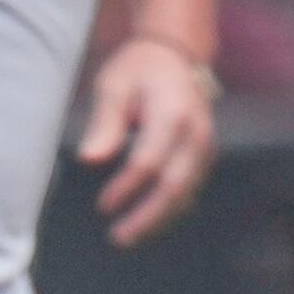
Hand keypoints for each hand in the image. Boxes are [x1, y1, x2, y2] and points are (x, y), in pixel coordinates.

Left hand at [76, 35, 217, 246]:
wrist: (175, 55)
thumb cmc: (137, 71)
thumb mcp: (113, 87)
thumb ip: (104, 125)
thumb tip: (89, 160)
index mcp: (172, 114)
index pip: (149, 161)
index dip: (126, 188)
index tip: (103, 206)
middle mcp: (196, 133)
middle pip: (174, 185)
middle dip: (147, 217)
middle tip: (118, 238)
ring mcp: (205, 146)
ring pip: (186, 193)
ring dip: (159, 219)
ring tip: (129, 237)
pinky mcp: (204, 156)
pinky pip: (190, 189)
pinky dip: (169, 209)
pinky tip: (147, 223)